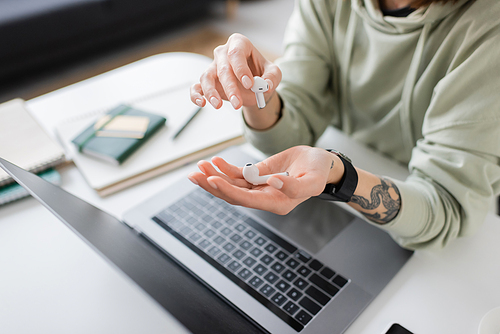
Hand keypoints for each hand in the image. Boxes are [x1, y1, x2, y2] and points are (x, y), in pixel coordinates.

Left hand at [187, 146, 336, 214]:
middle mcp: (265, 199)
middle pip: (233, 195)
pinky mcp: (258, 177)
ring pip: (232, 185)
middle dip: (213, 185)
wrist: (321, 164)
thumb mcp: (313, 180)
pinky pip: (238, 175)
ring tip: (199, 166)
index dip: (228, 191)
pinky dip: (225, 168)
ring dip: (214, 176)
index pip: (246, 199)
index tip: (212, 180)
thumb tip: (271, 182)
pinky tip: (215, 161)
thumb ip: (295, 187)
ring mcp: (259, 188)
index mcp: (277, 203)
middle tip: (195, 175)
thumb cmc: (319, 172)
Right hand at [190, 33, 281, 109]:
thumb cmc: (262, 73)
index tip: (249, 84)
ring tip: (218, 105)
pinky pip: (197, 87)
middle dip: (230, 87)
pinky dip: (196, 95)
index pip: (236, 52)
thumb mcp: (274, 73)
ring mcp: (213, 67)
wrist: (255, 86)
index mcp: (239, 44)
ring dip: (211, 92)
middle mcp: (223, 53)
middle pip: (223, 68)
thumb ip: (272, 78)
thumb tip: (266, 86)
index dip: (241, 68)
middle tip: (237, 103)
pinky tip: (201, 103)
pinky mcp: (207, 82)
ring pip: (206, 77)